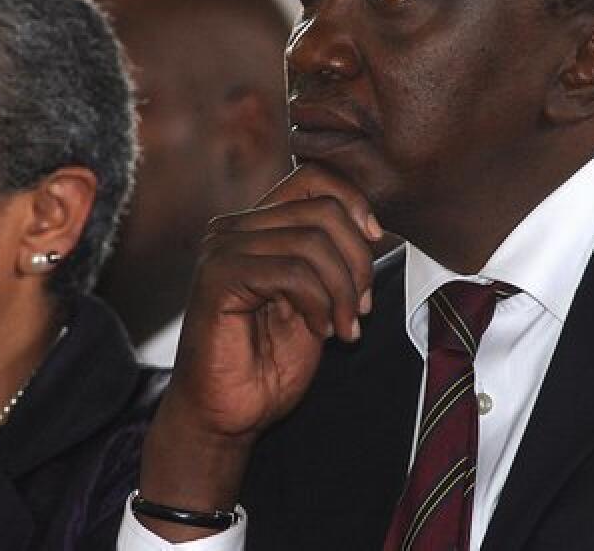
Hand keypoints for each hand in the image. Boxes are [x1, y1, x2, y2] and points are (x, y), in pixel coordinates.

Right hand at [136, 163, 382, 536]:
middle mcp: (234, 228)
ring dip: (343, 291)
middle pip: (322, 210)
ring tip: (344, 328)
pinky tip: (320, 332)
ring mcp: (221, 249)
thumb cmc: (269, 362)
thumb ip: (333, 259)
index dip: (354, 202)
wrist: (227, 416)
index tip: (376, 243)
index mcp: (257, 225)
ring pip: (312, 242)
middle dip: (358, 262)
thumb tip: (374, 228)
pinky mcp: (218, 277)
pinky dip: (320, 304)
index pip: (313, 178)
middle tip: (362, 309)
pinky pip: (291, 272)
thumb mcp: (317, 300)